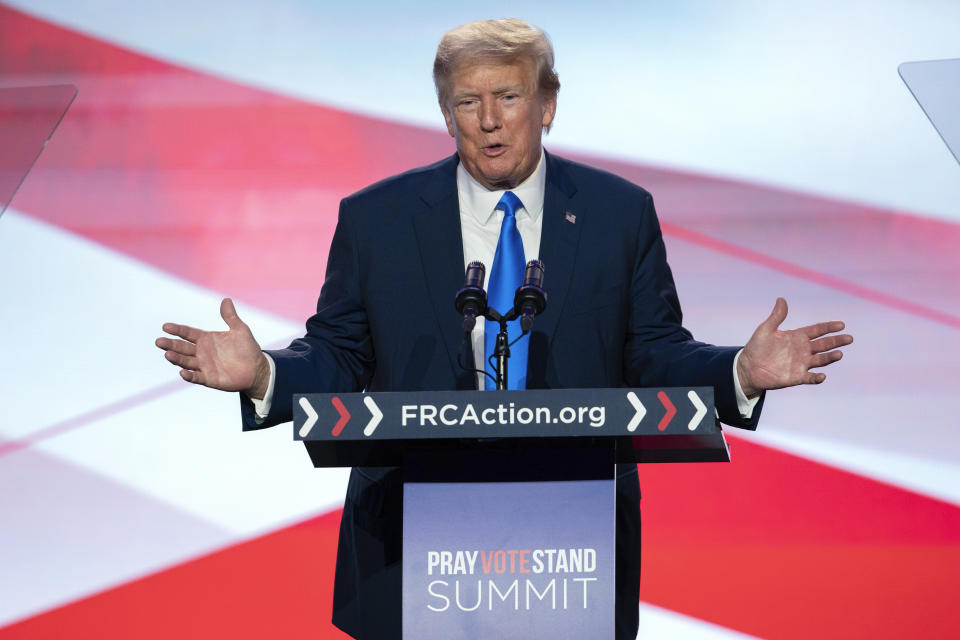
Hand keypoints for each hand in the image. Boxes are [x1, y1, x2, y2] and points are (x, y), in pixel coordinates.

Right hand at [155, 298, 270, 398]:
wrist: (257, 369)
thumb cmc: (247, 348)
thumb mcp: (240, 330)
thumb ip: (231, 317)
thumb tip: (226, 299)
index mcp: (206, 339)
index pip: (187, 333)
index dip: (177, 330)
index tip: (165, 326)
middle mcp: (201, 352)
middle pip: (182, 347)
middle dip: (171, 344)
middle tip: (159, 341)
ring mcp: (204, 366)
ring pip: (186, 362)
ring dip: (177, 359)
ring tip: (168, 354)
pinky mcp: (209, 379)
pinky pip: (197, 377)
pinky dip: (189, 376)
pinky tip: (183, 373)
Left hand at [736, 297, 852, 397]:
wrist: (748, 367)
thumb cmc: (756, 347)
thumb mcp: (765, 329)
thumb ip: (776, 316)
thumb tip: (781, 299)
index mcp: (797, 336)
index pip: (817, 330)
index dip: (829, 327)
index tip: (841, 325)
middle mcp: (802, 350)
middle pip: (824, 345)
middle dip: (836, 341)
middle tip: (849, 338)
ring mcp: (801, 364)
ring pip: (820, 360)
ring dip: (830, 358)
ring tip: (839, 354)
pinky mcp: (796, 377)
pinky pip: (810, 378)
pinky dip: (817, 378)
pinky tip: (822, 376)